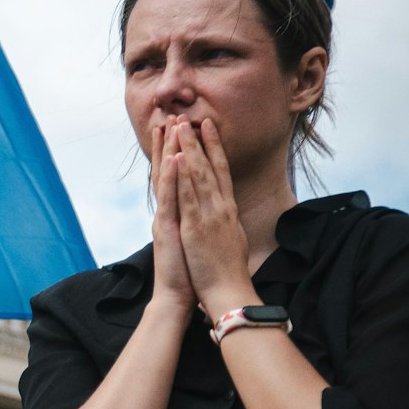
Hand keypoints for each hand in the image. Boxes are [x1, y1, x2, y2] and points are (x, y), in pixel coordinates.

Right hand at [148, 120, 194, 309]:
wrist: (177, 296)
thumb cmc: (189, 272)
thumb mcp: (193, 241)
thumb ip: (193, 222)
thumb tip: (201, 211)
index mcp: (176, 213)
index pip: (176, 177)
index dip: (177, 152)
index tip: (180, 131)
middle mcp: (167, 212)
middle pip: (167, 172)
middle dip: (168, 144)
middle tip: (169, 117)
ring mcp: (165, 218)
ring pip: (166, 179)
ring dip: (167, 152)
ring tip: (169, 128)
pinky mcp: (167, 229)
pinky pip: (170, 199)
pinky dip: (172, 178)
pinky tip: (174, 159)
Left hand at [170, 119, 256, 316]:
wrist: (228, 292)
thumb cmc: (228, 271)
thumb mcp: (230, 239)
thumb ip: (225, 222)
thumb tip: (225, 213)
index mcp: (227, 210)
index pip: (221, 171)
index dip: (214, 148)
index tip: (208, 127)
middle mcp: (221, 207)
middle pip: (209, 167)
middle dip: (199, 141)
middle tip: (190, 116)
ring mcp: (210, 215)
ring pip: (198, 175)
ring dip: (189, 149)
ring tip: (181, 126)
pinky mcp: (197, 226)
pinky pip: (189, 196)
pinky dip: (183, 177)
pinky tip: (179, 158)